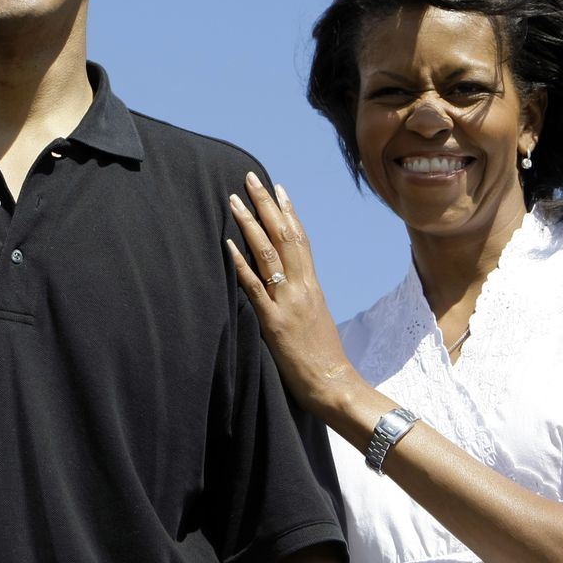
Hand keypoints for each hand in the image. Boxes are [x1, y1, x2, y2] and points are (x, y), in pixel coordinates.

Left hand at [226, 173, 355, 417]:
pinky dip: (241, 264)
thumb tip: (287, 280)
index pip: (300, 239)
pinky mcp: (274, 323)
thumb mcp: (316, 317)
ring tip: (233, 200)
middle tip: (250, 178)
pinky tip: (227, 244)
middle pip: (284, 236)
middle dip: (266, 204)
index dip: (287, 212)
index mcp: (313, 285)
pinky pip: (254, 288)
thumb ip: (302, 296)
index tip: (277, 187)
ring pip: (268, 254)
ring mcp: (288, 303)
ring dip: (249, 224)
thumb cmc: (324, 357)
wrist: (334, 384)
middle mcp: (302, 287)